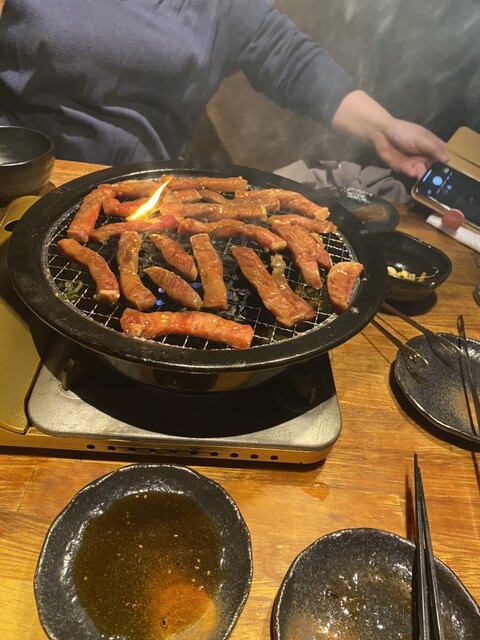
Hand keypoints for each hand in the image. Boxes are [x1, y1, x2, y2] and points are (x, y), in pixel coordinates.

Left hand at [332, 91, 448, 178]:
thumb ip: (433, 148)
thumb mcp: (421, 139)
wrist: (382, 134)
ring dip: (424, 174)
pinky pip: (410, 173)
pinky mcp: (403, 168)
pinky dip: (412, 173)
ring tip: (423, 175)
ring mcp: (414, 162)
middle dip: (435, 173)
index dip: (447, 163)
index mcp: (432, 145)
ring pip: (423, 172)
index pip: (443, 155)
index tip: (451, 171)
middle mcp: (425, 155)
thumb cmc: (404, 132)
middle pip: (434, 167)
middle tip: (437, 179)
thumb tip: (447, 159)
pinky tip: (412, 171)